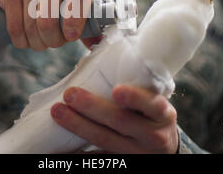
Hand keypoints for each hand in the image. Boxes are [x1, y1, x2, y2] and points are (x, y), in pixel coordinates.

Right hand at [0, 0, 91, 50]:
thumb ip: (87, 18)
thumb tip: (96, 42)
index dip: (75, 20)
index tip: (71, 36)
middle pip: (49, 21)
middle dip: (54, 40)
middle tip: (56, 40)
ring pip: (32, 28)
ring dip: (39, 43)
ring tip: (43, 40)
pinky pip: (15, 28)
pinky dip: (23, 41)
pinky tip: (28, 38)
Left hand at [50, 84, 178, 153]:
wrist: (164, 149)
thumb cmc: (152, 115)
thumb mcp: (154, 101)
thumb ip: (136, 85)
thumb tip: (96, 59)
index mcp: (162, 113)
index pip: (151, 104)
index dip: (134, 98)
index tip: (116, 90)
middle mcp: (153, 135)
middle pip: (120, 121)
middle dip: (91, 107)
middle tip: (70, 94)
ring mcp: (137, 152)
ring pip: (104, 139)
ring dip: (78, 125)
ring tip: (58, 112)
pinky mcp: (122, 162)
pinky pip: (99, 157)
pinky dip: (79, 152)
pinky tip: (61, 146)